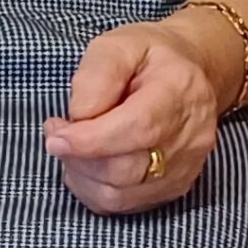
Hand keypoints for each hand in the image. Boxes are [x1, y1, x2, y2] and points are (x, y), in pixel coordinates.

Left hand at [44, 17, 233, 212]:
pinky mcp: (176, 185)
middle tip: (56, 133)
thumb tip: (78, 117)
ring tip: (70, 146)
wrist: (190, 71)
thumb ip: (96, 76)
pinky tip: (85, 165)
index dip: (91, 140)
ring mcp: (187, 166)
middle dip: (79, 157)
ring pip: (124, 193)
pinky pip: (127, 204)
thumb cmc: (147, 56)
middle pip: (128, 168)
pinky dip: (94, 190)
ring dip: (83, 175)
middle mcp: (191, 135)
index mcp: (179, 89)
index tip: (55, 135)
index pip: (138, 128)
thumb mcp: (117, 44)